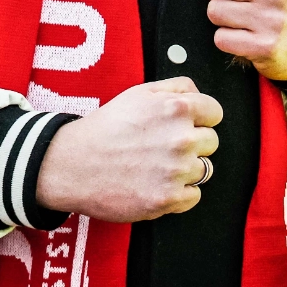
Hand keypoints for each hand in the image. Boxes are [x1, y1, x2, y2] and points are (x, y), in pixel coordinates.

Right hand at [35, 78, 221, 221]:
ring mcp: (176, 170)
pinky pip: (194, 196)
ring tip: (157, 166)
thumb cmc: (104, 129)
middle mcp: (182, 138)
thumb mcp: (138, 93)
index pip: (215, 113)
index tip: (186, 126)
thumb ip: (176, 87)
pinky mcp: (168, 198)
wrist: (71, 165)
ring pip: (204, 170)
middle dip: (193, 144)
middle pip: (211, 142)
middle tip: (163, 147)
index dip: (200, 119)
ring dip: (186, 169)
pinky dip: (180, 194)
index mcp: (178, 109)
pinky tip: (157, 184)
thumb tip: (198, 93)